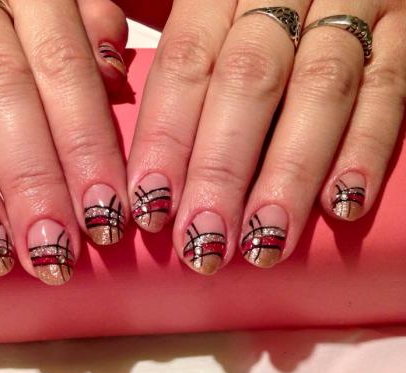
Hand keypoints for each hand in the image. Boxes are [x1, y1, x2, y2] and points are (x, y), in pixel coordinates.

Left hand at [128, 0, 405, 272]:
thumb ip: (155, 31)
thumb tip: (105, 78)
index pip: (186, 62)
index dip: (166, 136)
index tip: (149, 204)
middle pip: (248, 82)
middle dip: (222, 169)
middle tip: (202, 240)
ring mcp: (352, 7)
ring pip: (319, 89)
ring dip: (289, 172)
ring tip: (262, 241)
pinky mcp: (402, 32)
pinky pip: (389, 88)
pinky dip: (366, 147)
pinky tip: (341, 206)